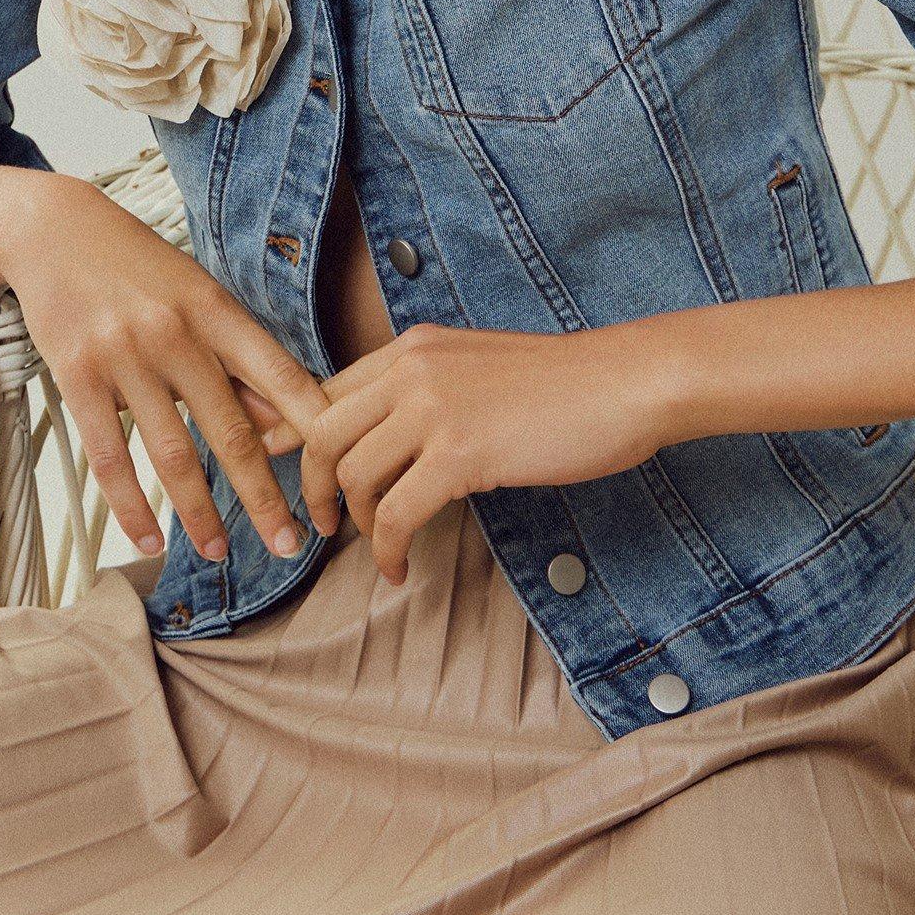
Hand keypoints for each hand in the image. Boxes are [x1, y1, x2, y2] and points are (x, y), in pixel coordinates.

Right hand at [0, 175, 330, 565]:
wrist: (52, 229)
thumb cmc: (137, 267)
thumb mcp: (197, 295)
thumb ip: (237, 357)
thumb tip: (284, 423)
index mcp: (217, 309)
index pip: (280, 376)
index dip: (315, 431)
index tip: (337, 479)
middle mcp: (176, 333)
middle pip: (231, 430)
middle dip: (264, 496)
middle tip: (289, 545)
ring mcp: (125, 355)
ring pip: (173, 453)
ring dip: (199, 513)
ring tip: (219, 553)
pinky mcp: (77, 376)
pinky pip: (110, 457)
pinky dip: (130, 507)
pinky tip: (147, 539)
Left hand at [299, 321, 684, 583]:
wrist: (624, 381)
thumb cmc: (565, 384)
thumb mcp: (478, 368)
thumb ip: (431, 389)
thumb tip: (395, 434)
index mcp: (413, 348)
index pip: (329, 390)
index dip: (300, 437)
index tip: (289, 471)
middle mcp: (412, 370)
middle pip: (324, 433)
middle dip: (314, 486)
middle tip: (325, 522)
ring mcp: (434, 409)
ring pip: (354, 476)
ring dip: (357, 523)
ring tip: (377, 546)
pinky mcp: (461, 454)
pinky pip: (396, 513)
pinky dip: (388, 548)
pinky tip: (400, 566)